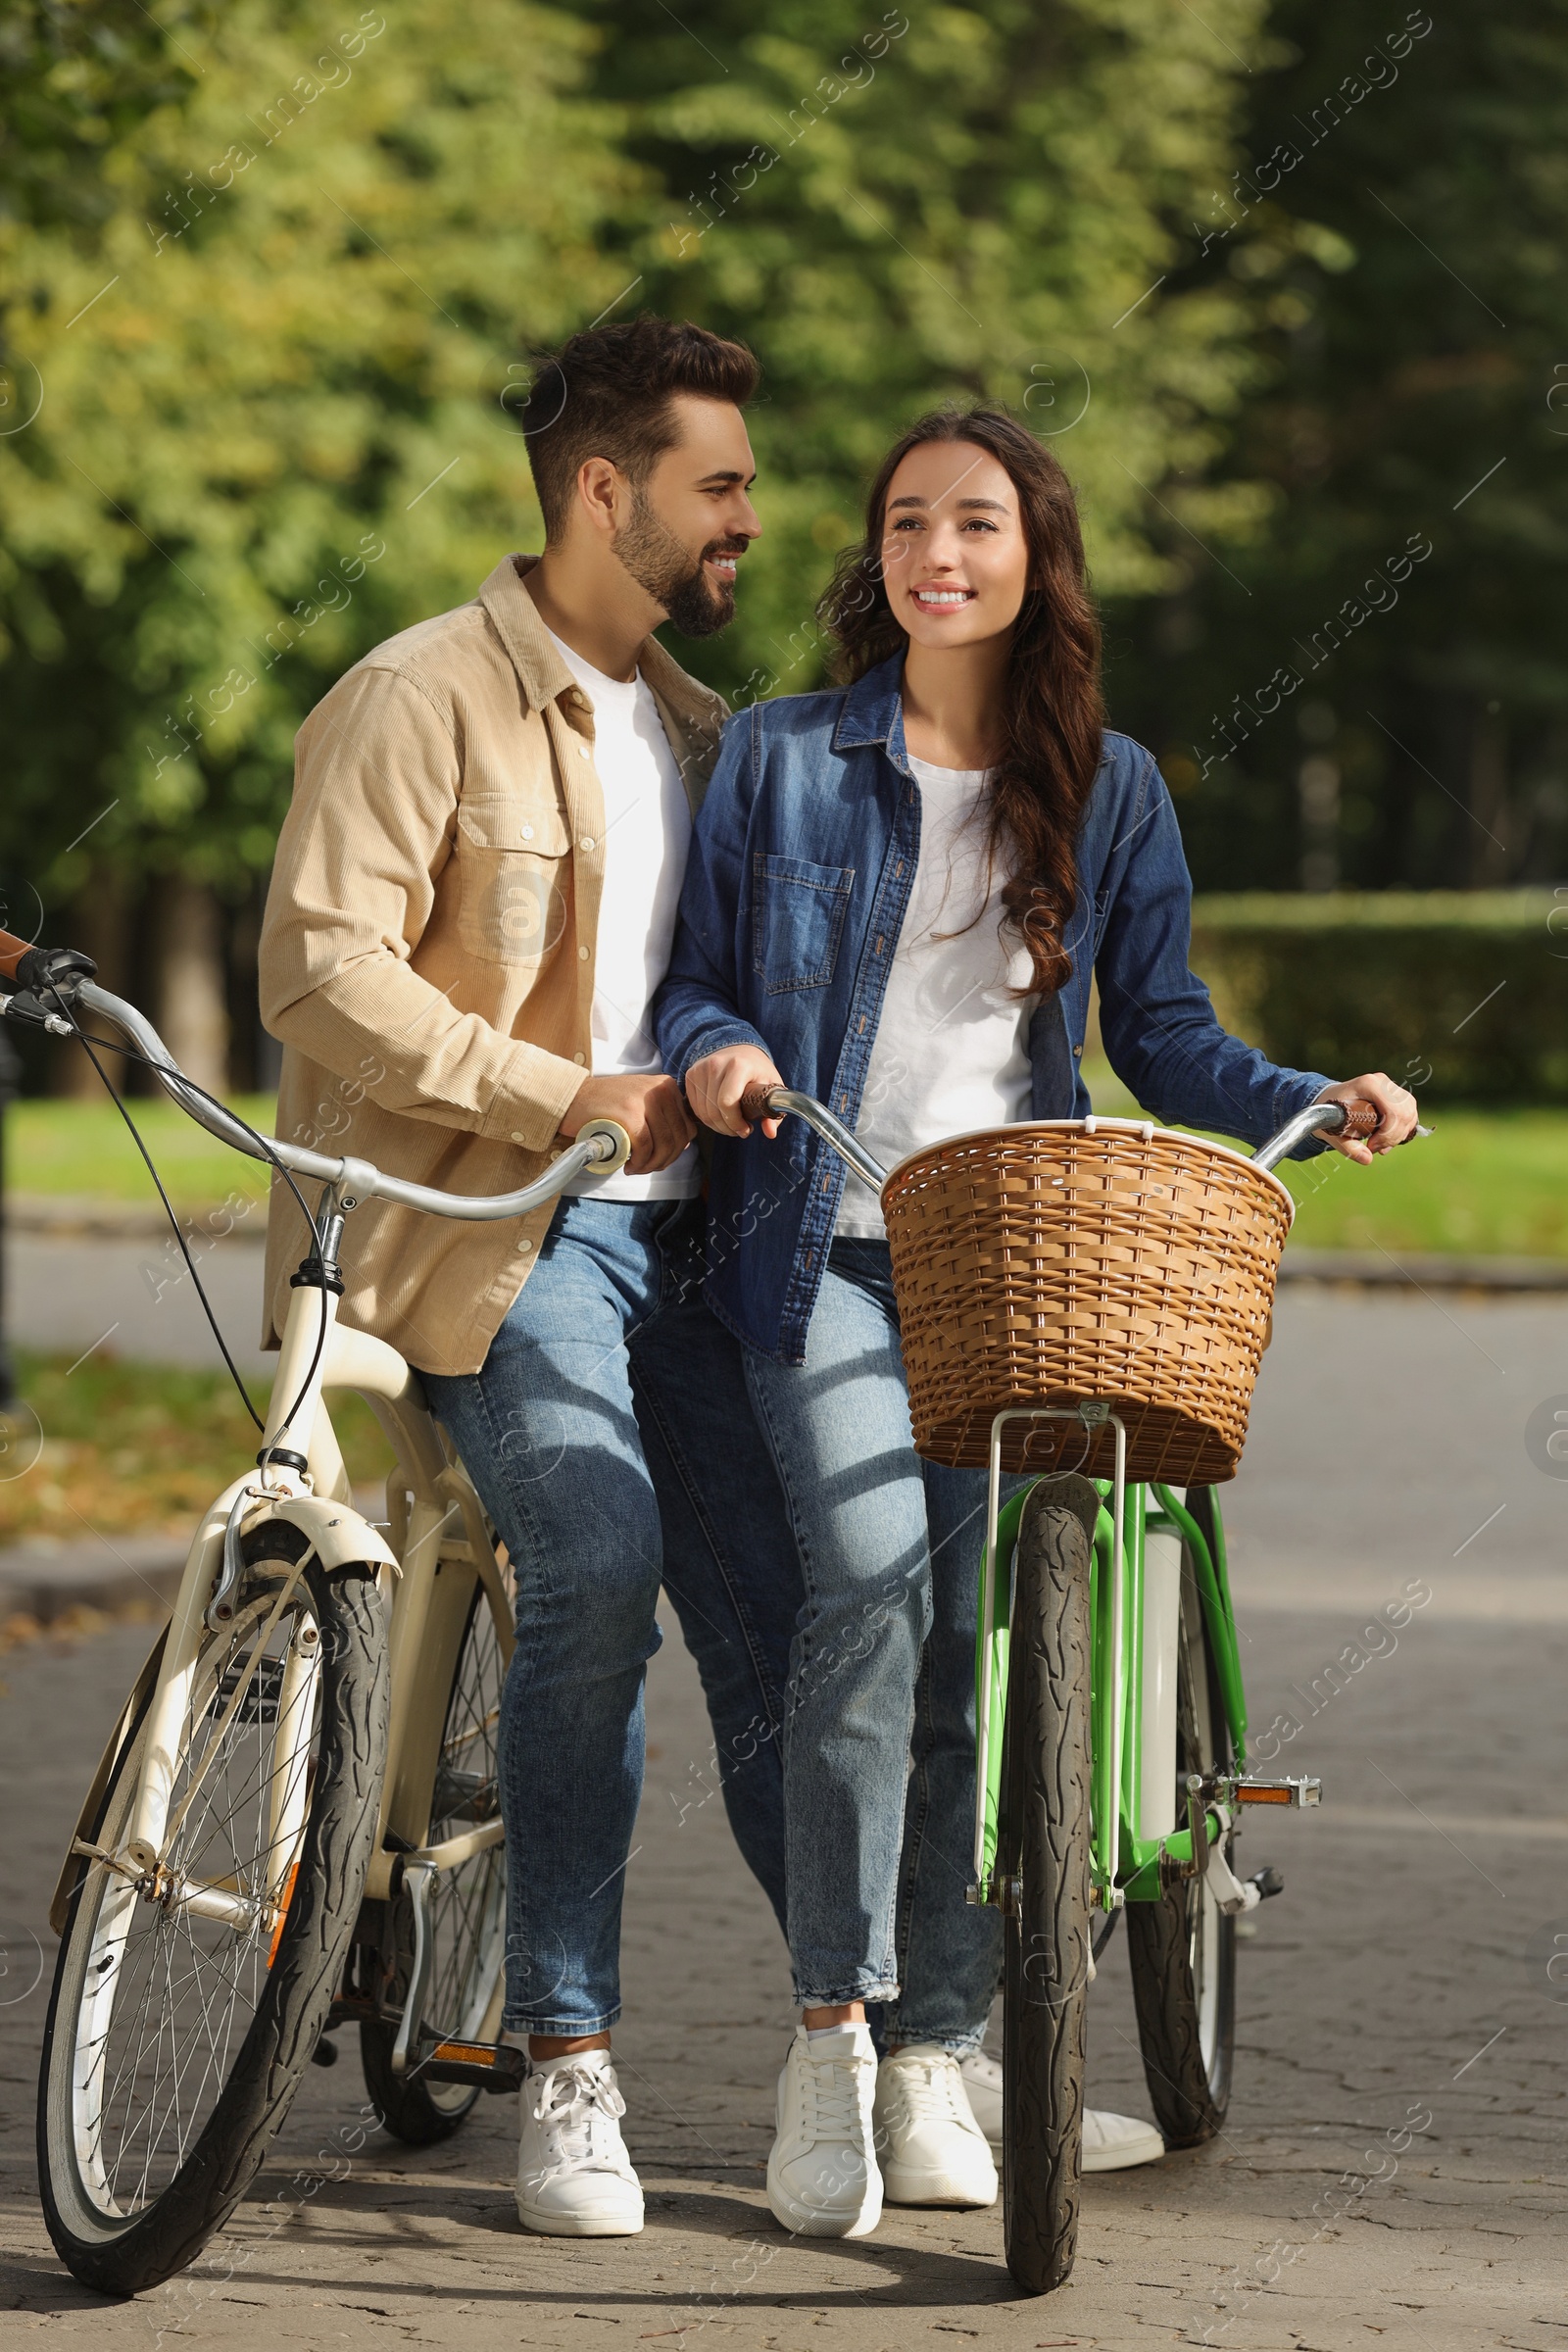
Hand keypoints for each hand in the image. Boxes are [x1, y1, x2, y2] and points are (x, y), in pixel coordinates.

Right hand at [557, 1072, 694, 1173]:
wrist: (573, 1097)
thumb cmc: (606, 1104)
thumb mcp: (641, 1100)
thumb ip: (664, 1116)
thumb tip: (686, 1142)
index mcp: (667, 1086)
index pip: (687, 1127)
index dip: (676, 1151)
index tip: (658, 1160)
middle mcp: (660, 1089)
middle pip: (678, 1138)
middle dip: (664, 1161)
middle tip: (645, 1168)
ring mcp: (646, 1099)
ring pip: (664, 1144)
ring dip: (651, 1164)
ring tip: (636, 1168)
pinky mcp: (630, 1112)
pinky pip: (645, 1146)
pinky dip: (639, 1162)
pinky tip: (629, 1165)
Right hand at [684, 1044, 784, 1138]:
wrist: (740, 1051)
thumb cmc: (758, 1072)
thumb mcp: (772, 1088)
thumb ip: (773, 1112)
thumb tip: (770, 1133)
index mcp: (738, 1065)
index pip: (727, 1102)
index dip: (735, 1122)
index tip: (746, 1129)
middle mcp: (716, 1064)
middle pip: (713, 1110)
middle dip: (727, 1128)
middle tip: (740, 1130)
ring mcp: (700, 1068)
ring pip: (703, 1112)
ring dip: (717, 1125)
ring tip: (731, 1124)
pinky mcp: (691, 1074)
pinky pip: (695, 1107)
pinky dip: (707, 1118)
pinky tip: (720, 1116)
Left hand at [1314, 1073, 1418, 1165]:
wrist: (1330, 1101)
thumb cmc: (1330, 1113)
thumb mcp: (1334, 1131)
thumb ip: (1348, 1147)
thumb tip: (1367, 1158)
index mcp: (1368, 1084)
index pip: (1393, 1110)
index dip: (1387, 1133)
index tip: (1371, 1146)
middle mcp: (1383, 1082)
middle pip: (1404, 1113)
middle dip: (1393, 1137)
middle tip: (1375, 1148)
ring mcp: (1392, 1087)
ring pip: (1410, 1114)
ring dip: (1398, 1135)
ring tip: (1380, 1144)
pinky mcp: (1398, 1095)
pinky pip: (1411, 1115)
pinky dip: (1403, 1131)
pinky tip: (1388, 1139)